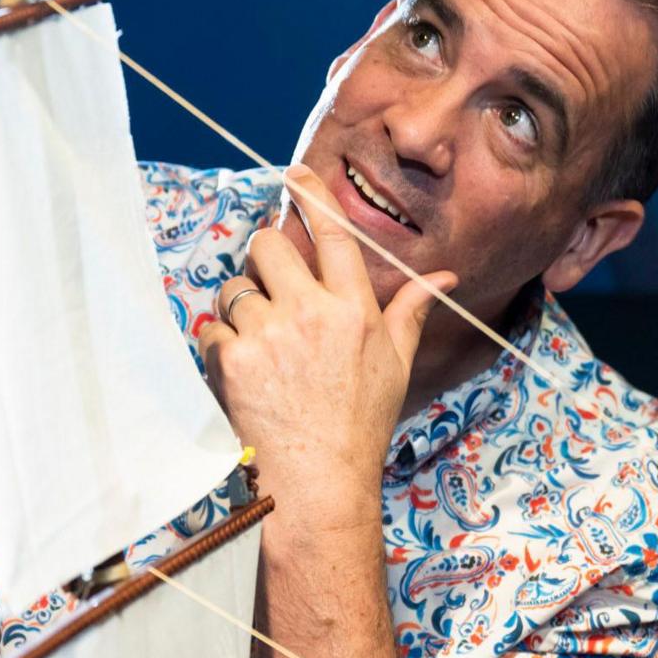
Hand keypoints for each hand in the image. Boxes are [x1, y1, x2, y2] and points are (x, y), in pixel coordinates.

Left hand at [197, 165, 455, 512]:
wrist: (319, 483)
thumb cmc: (360, 425)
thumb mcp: (395, 364)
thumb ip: (412, 310)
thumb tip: (446, 277)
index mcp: (355, 310)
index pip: (333, 234)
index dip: (311, 196)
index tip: (295, 174)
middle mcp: (312, 313)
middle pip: (267, 245)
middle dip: (263, 259)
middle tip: (270, 288)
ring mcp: (269, 335)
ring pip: (235, 289)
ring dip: (240, 310)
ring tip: (261, 348)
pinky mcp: (231, 360)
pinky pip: (211, 329)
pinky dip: (220, 347)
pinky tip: (243, 374)